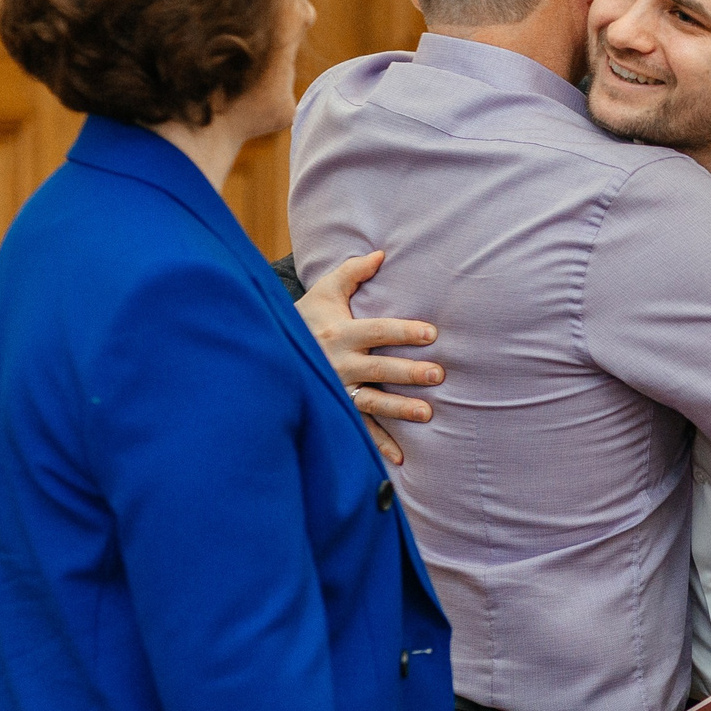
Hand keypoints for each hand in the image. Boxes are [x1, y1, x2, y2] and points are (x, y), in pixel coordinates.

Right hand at [296, 251, 442, 465]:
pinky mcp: (336, 409)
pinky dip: (379, 444)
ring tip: (428, 414)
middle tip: (439, 374)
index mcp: (339, 332)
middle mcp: (338, 362)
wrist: (271, 349)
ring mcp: (337, 389)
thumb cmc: (308, 317)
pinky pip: (359, 429)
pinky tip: (401, 457)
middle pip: (379, 367)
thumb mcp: (325, 292)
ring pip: (372, 401)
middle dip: (408, 372)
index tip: (431, 333)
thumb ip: (352, 272)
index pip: (377, 330)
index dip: (403, 331)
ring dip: (399, 409)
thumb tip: (381, 253)